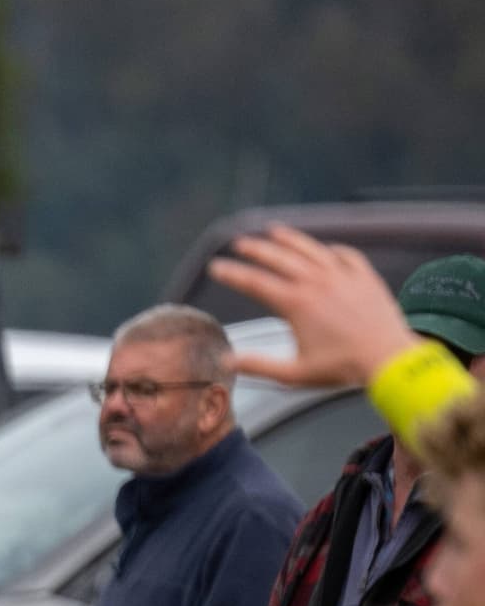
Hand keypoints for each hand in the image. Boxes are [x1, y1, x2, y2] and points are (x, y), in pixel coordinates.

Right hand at [207, 228, 417, 389]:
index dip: (232, 274)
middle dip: (256, 249)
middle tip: (240, 243)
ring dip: (290, 239)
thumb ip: (258, 365)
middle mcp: (317, 283)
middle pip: (279, 258)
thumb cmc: (342, 368)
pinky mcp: (364, 277)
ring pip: (311, 249)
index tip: (216, 267)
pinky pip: (345, 255)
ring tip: (274, 231)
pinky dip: (331, 249)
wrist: (388, 358)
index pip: (255, 283)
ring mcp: (343, 276)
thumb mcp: (293, 374)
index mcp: (295, 304)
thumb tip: (226, 361)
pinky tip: (325, 248)